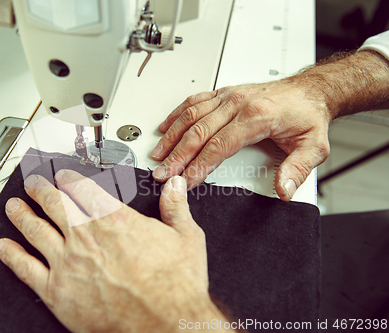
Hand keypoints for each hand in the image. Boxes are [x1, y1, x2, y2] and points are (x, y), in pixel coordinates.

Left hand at [0, 170, 230, 332]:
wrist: (165, 325)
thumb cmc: (175, 286)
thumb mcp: (186, 238)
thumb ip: (176, 208)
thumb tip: (175, 187)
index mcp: (115, 220)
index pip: (82, 190)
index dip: (69, 179)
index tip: (63, 175)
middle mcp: (86, 237)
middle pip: (53, 204)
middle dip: (40, 190)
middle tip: (32, 183)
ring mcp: (68, 263)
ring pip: (35, 230)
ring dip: (21, 215)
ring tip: (12, 207)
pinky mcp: (57, 292)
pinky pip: (25, 268)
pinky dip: (12, 255)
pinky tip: (4, 248)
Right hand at [150, 80, 331, 200]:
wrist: (310, 91)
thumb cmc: (308, 116)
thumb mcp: (313, 147)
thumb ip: (297, 170)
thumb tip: (283, 190)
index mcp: (257, 116)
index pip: (219, 145)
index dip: (199, 165)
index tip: (186, 180)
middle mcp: (238, 103)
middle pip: (198, 132)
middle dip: (177, 156)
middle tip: (163, 173)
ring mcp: (229, 96)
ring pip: (191, 115)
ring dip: (171, 136)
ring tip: (158, 154)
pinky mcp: (225, 93)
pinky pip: (195, 101)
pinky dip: (176, 114)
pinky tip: (165, 126)